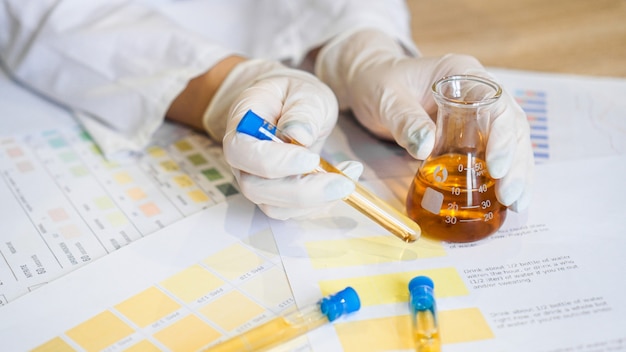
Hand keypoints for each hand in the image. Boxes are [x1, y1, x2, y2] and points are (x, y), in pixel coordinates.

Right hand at [203, 59, 362, 218]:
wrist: (292, 106)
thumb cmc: (293, 95)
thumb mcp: (305, 91)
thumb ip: (302, 110)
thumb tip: (299, 135)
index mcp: (241, 125)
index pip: (242, 152)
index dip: (274, 162)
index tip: (311, 159)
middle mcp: (242, 159)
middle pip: (256, 188)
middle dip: (302, 191)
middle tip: (342, 182)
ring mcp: (256, 180)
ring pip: (275, 207)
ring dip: (315, 201)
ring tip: (348, 180)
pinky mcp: (274, 195)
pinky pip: (292, 212)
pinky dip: (320, 204)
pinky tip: (342, 183)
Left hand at [315, 29, 532, 210]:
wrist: (370, 83)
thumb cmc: (379, 82)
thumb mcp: (387, 99)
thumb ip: (405, 120)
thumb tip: (426, 148)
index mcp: (464, 75)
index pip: (497, 105)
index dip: (503, 137)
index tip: (497, 168)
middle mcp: (480, 92)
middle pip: (512, 127)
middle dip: (516, 164)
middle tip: (511, 197)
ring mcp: (478, 114)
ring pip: (511, 143)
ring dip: (517, 174)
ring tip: (517, 205)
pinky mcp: (470, 134)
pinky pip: (493, 155)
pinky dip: (501, 177)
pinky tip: (506, 201)